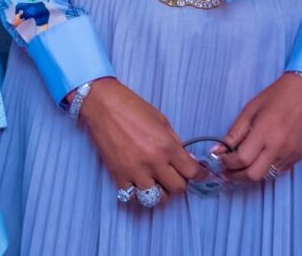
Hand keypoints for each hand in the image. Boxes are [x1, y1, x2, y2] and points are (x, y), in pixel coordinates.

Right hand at [78, 77, 204, 200]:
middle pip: (177, 188)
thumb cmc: (132, 106)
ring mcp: (134, 170)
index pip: (193, 172)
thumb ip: (175, 143)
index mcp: (166, 146)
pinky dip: (138, 193)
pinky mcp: (117, 174)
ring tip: (157, 182)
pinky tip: (138, 183)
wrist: (101, 103)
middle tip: (174, 174)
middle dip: (179, 181)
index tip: (198, 174)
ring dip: (160, 191)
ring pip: (157, 198)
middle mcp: (153, 162)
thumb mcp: (161, 120)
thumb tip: (187, 160)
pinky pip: (132, 196)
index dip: (199, 175)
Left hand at [216, 73, 301, 182]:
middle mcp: (279, 149)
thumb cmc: (275, 97)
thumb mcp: (249, 110)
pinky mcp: (299, 157)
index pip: (242, 160)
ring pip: (267, 176)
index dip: (227, 163)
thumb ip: (234, 133)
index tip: (219, 158)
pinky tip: (258, 160)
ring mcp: (291, 155)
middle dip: (236, 176)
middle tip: (226, 170)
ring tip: (240, 165)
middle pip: (254, 175)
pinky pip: (279, 171)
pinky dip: (265, 169)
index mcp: (264, 134)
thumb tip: (217, 150)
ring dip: (250, 174)